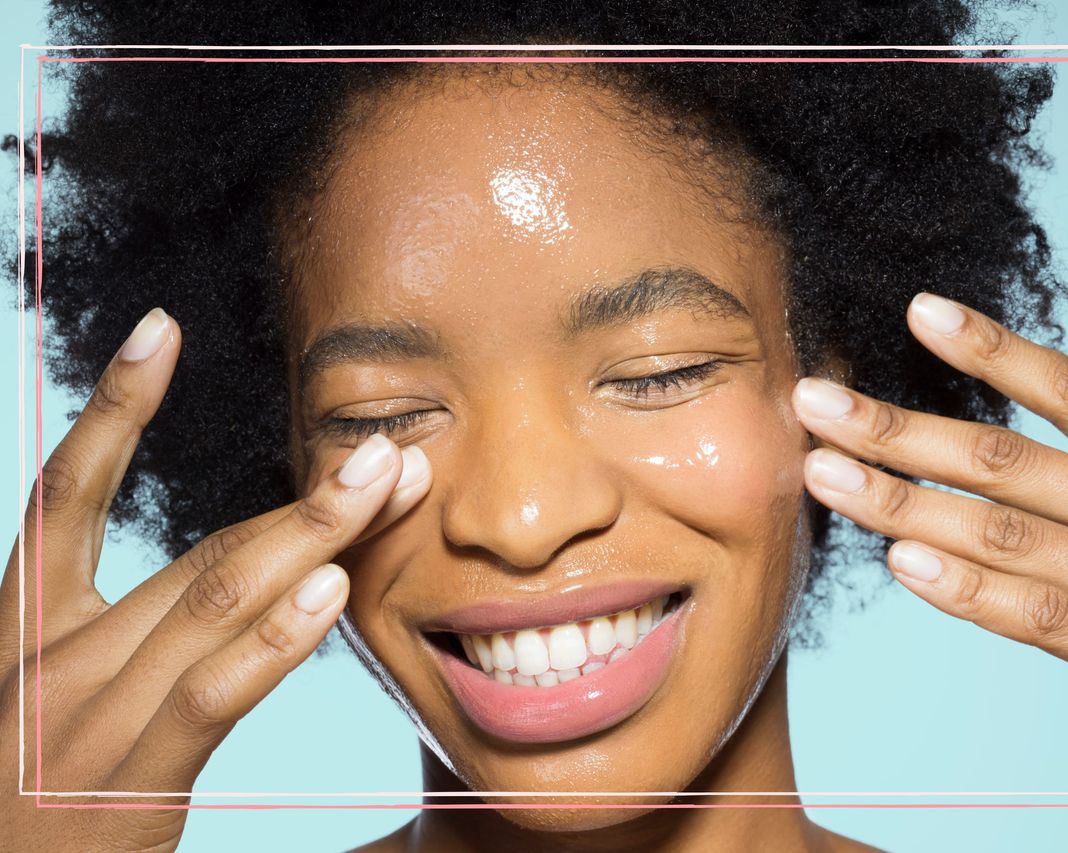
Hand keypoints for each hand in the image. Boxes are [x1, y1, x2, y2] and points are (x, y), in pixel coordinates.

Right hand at [0, 309, 432, 850]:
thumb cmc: (34, 811)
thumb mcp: (64, 708)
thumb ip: (133, 643)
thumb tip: (243, 583)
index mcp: (27, 630)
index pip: (66, 494)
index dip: (113, 407)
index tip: (158, 328)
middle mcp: (46, 663)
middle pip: (194, 548)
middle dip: (302, 494)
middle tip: (385, 441)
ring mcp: (80, 724)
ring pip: (211, 600)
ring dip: (312, 533)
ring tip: (387, 481)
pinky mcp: (123, 791)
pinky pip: (208, 695)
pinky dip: (272, 638)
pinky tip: (330, 589)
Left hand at [791, 292, 1067, 780]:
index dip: (992, 349)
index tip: (918, 311)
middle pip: (1009, 459)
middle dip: (902, 428)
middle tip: (816, 402)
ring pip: (1005, 533)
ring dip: (904, 502)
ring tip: (825, 475)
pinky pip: (1036, 613)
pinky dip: (967, 590)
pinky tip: (902, 565)